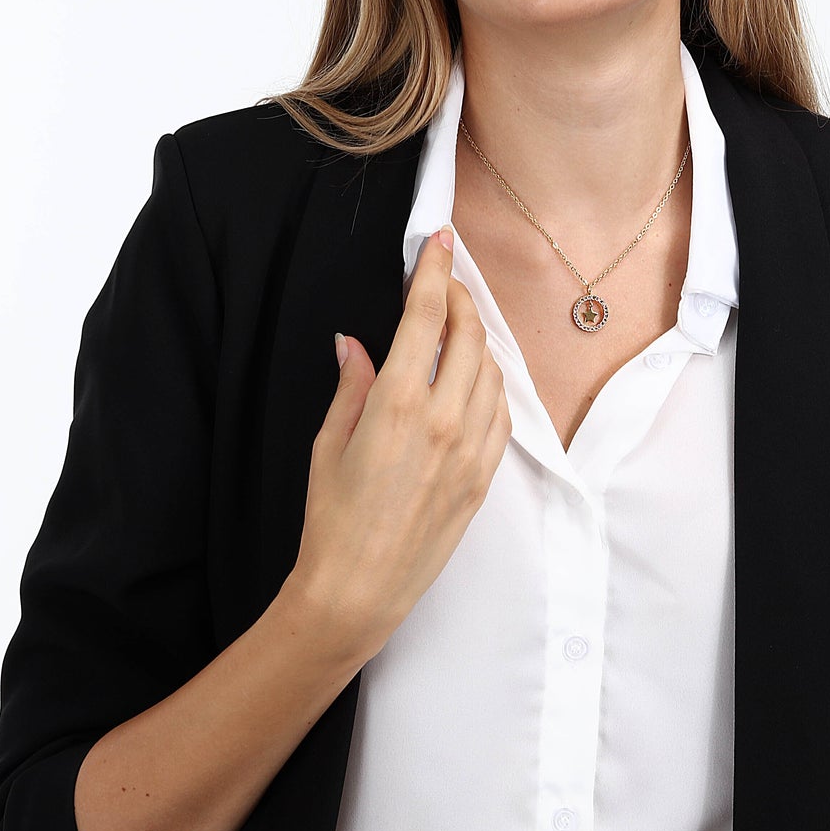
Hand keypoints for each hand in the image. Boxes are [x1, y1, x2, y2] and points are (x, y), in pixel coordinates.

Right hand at [288, 225, 511, 656]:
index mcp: (397, 403)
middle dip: (460, 299)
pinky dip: (491, 384)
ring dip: (477, 339)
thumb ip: (351, 385)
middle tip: (445, 284)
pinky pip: (501, 412)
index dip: (435, 270)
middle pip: (468, 334)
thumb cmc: (332, 519)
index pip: (425, 316)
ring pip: (491, 370)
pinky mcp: (484, 475)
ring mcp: (471, 448)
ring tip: (457, 329)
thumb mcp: (328, 443)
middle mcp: (443, 419)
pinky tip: (474, 379)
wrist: (359, 590)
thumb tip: (356, 344)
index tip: (440, 241)